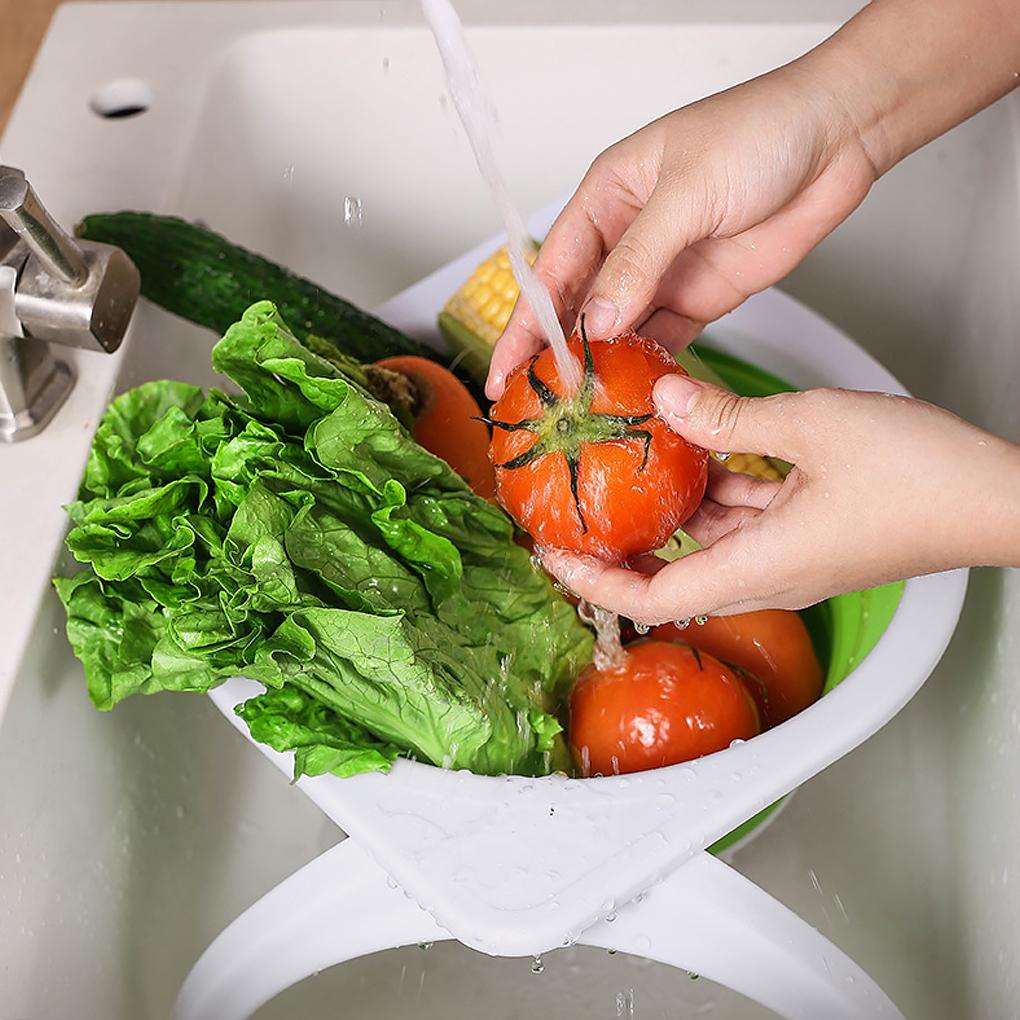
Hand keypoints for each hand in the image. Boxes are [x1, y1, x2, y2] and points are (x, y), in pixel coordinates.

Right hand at [486, 66, 877, 398]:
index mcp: (607, 198)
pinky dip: (649, 367)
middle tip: (535, 404)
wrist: (838, 137)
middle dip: (556, 354)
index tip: (505, 369)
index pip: (551, 269)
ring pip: (620, 329)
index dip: (526, 323)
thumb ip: (639, 260)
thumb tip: (598, 321)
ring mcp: (665, 271)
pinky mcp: (702, 296)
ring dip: (602, 367)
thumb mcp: (687, 192)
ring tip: (580, 411)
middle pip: (578, 306)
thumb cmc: (760, 132)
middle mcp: (627, 238)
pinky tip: (633, 394)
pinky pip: (665, 339)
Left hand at [539, 376, 1019, 624]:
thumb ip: (728, 414)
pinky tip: (698, 448)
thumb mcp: (813, 425)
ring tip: (622, 475)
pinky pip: (743, 521)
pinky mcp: (808, 537)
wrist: (1002, 498)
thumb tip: (666, 399)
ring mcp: (789, 558)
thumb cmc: (926, 478)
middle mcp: (769, 575)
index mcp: (761, 567)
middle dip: (618, 550)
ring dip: (666, 515)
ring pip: (706, 543)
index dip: (595, 582)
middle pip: (669, 577)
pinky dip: (714, 493)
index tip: (553, 554)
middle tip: (573, 515)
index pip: (653, 599)